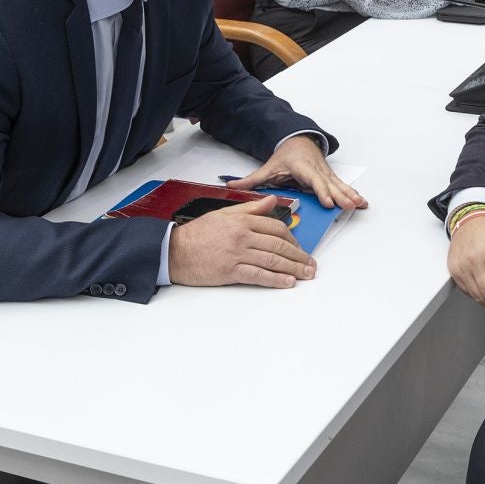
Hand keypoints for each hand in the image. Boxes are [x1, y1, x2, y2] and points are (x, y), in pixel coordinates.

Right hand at [168, 195, 316, 287]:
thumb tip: (272, 201)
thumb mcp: (224, 214)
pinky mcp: (230, 271)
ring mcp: (237, 254)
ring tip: (305, 275)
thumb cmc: (197, 234)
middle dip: (299, 256)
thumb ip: (250, 209)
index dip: (292, 239)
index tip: (300, 248)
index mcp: (241, 221)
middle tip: (310, 265)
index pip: (275, 228)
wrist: (173, 251)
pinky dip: (276, 279)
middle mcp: (242, 236)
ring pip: (272, 260)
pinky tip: (287, 282)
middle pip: (279, 245)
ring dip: (293, 269)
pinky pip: (258, 275)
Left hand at [227, 135, 365, 210]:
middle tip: (348, 206)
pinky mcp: (330, 177)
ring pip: (339, 185)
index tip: (327, 202)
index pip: (313, 180)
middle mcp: (316, 170)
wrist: (298, 141)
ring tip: (359, 204)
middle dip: (340, 196)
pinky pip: (342, 186)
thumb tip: (230, 185)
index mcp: (302, 168)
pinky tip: (362, 201)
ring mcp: (325, 173)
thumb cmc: (285, 156)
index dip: (321, 191)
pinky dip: (353, 193)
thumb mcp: (268, 167)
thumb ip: (251, 179)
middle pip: (329, 184)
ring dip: (350, 194)